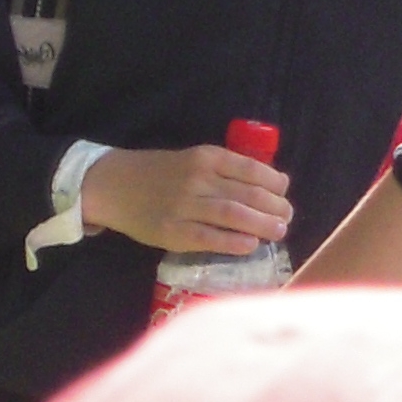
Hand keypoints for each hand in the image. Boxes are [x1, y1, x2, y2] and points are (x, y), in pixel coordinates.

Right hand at [84, 141, 291, 255]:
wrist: (114, 185)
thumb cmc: (159, 173)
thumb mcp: (192, 159)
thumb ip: (224, 170)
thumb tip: (268, 185)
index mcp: (206, 157)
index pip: (250, 168)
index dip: (274, 182)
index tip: (285, 191)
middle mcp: (198, 179)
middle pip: (247, 194)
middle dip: (274, 207)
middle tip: (288, 216)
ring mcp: (184, 206)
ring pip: (233, 215)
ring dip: (262, 224)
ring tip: (279, 231)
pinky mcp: (172, 232)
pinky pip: (210, 238)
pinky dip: (234, 242)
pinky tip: (250, 245)